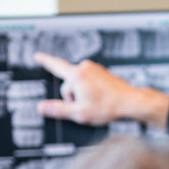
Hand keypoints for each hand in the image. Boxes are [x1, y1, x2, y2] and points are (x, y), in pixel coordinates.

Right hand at [34, 52, 168, 127]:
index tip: (38, 56)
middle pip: (69, 83)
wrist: (131, 103)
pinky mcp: (103, 73)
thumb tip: (42, 108)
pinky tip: (101, 99)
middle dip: (73, 96)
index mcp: (77, 75)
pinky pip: (90, 82)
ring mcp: (96, 69)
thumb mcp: (80, 113)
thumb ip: (59, 110)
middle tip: (86, 106)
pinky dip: (92, 91)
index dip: (45, 61)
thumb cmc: (109, 107)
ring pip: (80, 83)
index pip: (55, 66)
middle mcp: (86, 68)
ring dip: (83, 94)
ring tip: (97, 103)